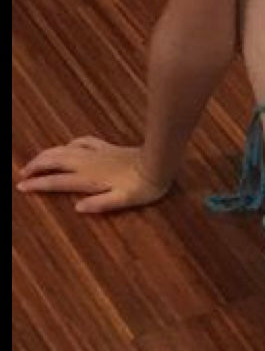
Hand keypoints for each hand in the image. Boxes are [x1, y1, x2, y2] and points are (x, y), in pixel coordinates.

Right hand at [16, 138, 170, 213]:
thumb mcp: (123, 201)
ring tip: (35, 161)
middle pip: (53, 161)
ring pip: (62, 150)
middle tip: (22, 174)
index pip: (57, 181)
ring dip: (45, 155)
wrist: (157, 165)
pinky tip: (66, 147)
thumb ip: (100, 204)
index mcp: (89, 178)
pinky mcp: (104, 146)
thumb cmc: (142, 188)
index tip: (22, 187)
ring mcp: (95, 152)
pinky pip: (80, 142)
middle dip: (35, 167)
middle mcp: (86, 163)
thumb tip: (77, 208)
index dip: (38, 184)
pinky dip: (68, 145)